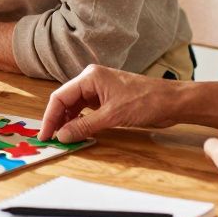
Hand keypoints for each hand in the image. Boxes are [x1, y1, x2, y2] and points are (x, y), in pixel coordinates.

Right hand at [38, 64, 182, 142]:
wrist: (172, 102)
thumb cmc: (146, 101)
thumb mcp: (112, 116)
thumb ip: (84, 126)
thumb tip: (62, 136)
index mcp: (90, 77)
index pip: (60, 97)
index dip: (50, 117)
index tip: (45, 135)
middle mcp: (92, 80)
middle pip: (65, 100)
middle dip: (57, 119)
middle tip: (50, 139)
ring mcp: (100, 89)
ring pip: (75, 106)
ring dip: (68, 121)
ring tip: (63, 138)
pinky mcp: (108, 99)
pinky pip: (87, 110)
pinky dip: (80, 121)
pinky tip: (78, 131)